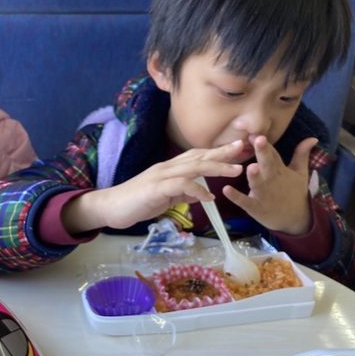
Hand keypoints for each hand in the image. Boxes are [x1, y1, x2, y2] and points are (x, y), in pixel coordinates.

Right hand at [62, 141, 244, 233]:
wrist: (110, 207)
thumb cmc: (135, 203)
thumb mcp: (163, 198)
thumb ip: (181, 193)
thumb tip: (200, 192)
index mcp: (169, 169)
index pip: (196, 156)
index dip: (216, 153)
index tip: (236, 150)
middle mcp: (166, 168)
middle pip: (198, 157)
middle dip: (222, 153)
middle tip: (243, 148)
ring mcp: (160, 176)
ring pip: (193, 168)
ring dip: (216, 168)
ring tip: (236, 171)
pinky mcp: (155, 188)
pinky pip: (180, 186)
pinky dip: (197, 190)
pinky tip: (209, 197)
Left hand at [223, 135, 316, 234]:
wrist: (295, 219)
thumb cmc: (294, 193)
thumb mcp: (300, 173)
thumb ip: (302, 154)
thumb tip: (312, 137)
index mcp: (280, 170)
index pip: (273, 154)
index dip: (266, 144)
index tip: (258, 132)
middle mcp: (272, 180)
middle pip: (267, 165)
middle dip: (263, 153)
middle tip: (259, 140)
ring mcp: (263, 194)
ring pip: (257, 182)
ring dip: (254, 176)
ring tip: (251, 167)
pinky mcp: (255, 207)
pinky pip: (244, 201)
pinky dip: (236, 196)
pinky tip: (226, 190)